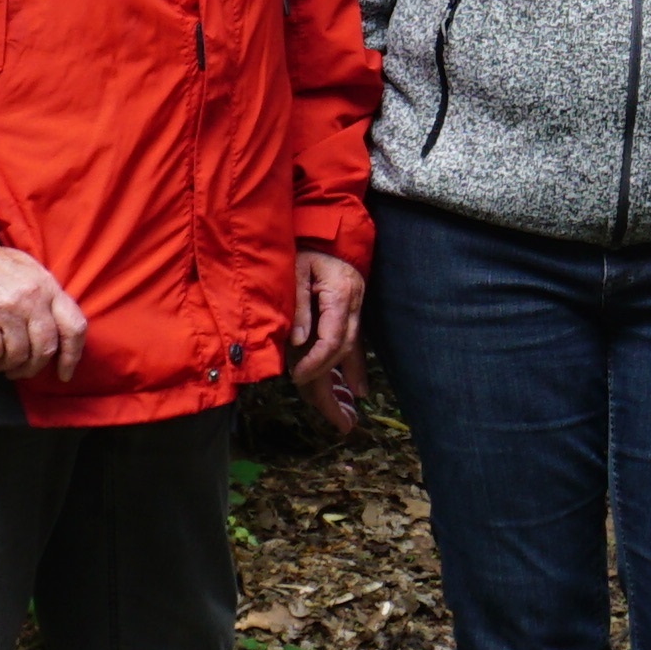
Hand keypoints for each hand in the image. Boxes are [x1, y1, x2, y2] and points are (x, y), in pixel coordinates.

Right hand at [0, 245, 85, 384]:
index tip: (65, 373)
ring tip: (2, 363)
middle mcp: (31, 299)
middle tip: (23, 370)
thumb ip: (46, 298)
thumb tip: (56, 333)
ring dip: (10, 366)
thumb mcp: (29, 271)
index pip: (74, 327)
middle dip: (34, 367)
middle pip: (45, 348)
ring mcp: (7, 309)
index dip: (72, 356)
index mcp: (48, 287)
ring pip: (19, 355)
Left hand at [291, 249, 366, 426]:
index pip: (332, 339)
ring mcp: (355, 310)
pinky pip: (352, 346)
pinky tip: (355, 391)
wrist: (326, 228)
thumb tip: (299, 341)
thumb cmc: (306, 247)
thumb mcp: (295, 270)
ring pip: (351, 353)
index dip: (316, 362)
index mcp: (341, 294)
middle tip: (336, 420)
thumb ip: (298, 304)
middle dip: (335, 386)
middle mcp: (353, 305)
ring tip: (347, 418)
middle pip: (345, 351)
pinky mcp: (350, 313)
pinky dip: (352, 369)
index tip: (296, 377)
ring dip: (346, 384)